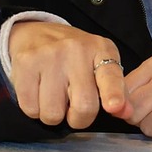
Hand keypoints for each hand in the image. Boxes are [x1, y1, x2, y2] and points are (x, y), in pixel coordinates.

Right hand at [7, 23, 127, 128]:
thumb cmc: (74, 56)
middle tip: (74, 109)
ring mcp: (49, 55)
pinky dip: (34, 109)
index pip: (110, 76)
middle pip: (83, 107)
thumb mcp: (100, 64)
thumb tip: (126, 113)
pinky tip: (38, 92)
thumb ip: (116, 90)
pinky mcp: (25, 63)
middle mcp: (76, 50)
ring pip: (53, 114)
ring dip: (54, 115)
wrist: (35, 32)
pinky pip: (31, 109)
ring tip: (54, 96)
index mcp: (100, 49)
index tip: (114, 107)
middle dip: (79, 119)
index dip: (114, 94)